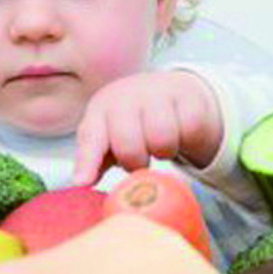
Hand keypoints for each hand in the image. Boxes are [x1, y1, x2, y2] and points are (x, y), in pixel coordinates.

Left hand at [71, 71, 223, 185]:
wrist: (173, 91)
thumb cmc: (134, 121)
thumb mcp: (109, 136)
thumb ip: (94, 160)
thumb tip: (82, 182)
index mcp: (101, 109)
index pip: (91, 137)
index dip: (87, 161)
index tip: (83, 182)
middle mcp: (126, 96)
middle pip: (129, 145)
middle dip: (135, 162)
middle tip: (141, 160)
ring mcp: (158, 92)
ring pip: (162, 140)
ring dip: (164, 152)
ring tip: (161, 145)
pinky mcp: (188, 94)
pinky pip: (190, 130)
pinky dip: (188, 140)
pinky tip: (181, 134)